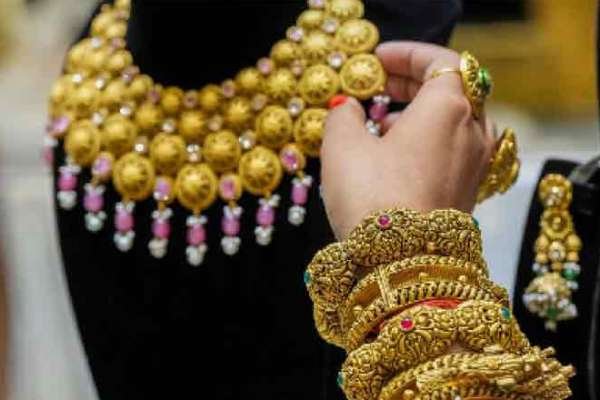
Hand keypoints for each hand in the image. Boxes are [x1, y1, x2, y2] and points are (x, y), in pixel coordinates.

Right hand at [320, 41, 496, 239]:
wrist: (404, 266)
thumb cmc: (374, 201)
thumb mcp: (342, 148)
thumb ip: (343, 116)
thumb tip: (347, 108)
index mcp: (449, 107)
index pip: (438, 61)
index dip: (406, 55)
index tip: (377, 60)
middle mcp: (473, 132)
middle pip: (449, 90)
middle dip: (410, 84)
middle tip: (377, 85)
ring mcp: (476, 164)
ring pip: (453, 123)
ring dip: (420, 116)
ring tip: (382, 123)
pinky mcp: (471, 192)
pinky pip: (453, 151)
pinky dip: (429, 143)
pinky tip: (398, 157)